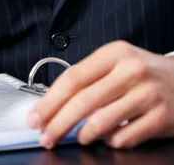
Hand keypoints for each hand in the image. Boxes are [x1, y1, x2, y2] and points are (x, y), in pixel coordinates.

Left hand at [26, 41, 173, 148]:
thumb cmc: (144, 73)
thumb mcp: (118, 62)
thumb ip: (91, 78)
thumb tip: (54, 104)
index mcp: (115, 53)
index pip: (73, 78)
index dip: (49, 101)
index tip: (35, 118)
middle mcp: (130, 71)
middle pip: (82, 101)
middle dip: (57, 124)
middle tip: (45, 137)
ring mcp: (147, 95)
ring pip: (101, 122)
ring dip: (82, 135)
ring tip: (78, 137)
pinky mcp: (161, 118)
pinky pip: (124, 138)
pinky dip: (111, 142)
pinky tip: (109, 137)